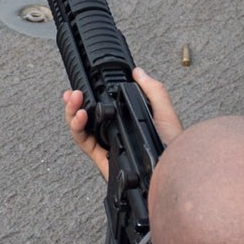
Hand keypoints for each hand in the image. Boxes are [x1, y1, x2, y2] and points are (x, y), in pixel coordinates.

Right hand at [62, 70, 185, 176]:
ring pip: (80, 127)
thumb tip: (138, 72)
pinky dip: (77, 127)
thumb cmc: (171, 148)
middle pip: (87, 115)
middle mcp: (114, 132)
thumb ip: (153, 90)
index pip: (104, 104)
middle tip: (73, 92)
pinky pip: (82, 141)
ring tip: (73, 99)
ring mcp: (106, 145)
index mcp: (128, 121)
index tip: (86, 82)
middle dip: (75, 101)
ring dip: (72, 111)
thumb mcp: (165, 112)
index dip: (92, 93)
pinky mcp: (101, 157)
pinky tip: (80, 115)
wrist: (168, 171)